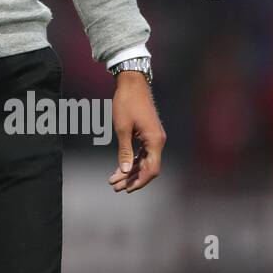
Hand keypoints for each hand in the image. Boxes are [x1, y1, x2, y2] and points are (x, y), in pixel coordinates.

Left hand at [108, 71, 165, 192]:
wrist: (132, 84)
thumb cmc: (126, 104)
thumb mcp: (122, 129)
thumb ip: (124, 152)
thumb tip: (124, 172)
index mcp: (155, 141)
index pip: (151, 169)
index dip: (140, 181)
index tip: (126, 189)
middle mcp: (158, 141)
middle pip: (147, 167)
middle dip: (131, 179)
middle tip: (115, 187)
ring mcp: (154, 138)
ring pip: (144, 161)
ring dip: (130, 171)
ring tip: (114, 180)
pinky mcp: (149, 134)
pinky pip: (142, 153)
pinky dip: (132, 161)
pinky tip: (121, 168)